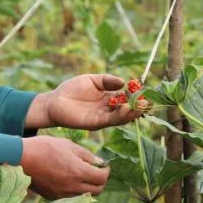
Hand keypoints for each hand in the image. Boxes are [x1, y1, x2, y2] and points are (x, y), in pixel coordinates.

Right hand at [19, 136, 109, 198]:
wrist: (20, 158)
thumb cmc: (44, 147)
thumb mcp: (68, 145)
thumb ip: (86, 155)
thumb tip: (100, 163)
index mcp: (78, 171)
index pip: (102, 178)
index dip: (106, 171)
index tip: (103, 165)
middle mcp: (72, 186)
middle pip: (97, 190)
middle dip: (100, 181)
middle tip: (95, 171)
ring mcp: (62, 194)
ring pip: (85, 196)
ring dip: (88, 187)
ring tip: (82, 175)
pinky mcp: (53, 197)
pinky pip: (71, 197)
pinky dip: (75, 190)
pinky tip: (69, 179)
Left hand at [26, 74, 145, 130]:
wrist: (54, 101)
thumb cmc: (71, 89)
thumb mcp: (91, 80)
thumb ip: (107, 80)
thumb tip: (123, 82)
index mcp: (108, 99)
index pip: (126, 99)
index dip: (136, 97)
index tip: (146, 92)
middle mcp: (107, 110)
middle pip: (126, 110)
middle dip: (138, 107)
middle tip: (149, 102)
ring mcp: (101, 117)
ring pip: (120, 117)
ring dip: (131, 113)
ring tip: (141, 106)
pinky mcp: (94, 123)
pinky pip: (109, 120)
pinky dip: (118, 115)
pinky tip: (125, 107)